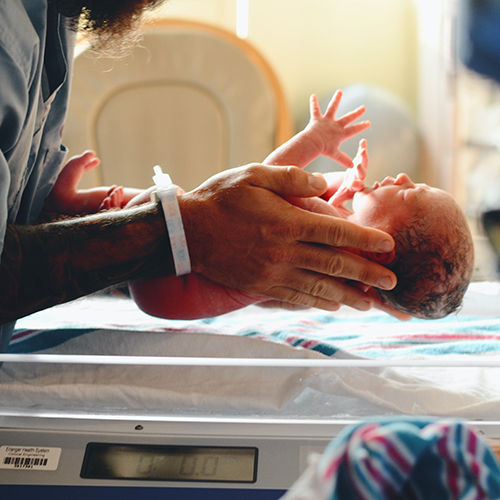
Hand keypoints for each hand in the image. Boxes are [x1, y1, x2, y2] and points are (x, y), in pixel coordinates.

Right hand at [180, 164, 396, 311]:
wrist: (186, 233)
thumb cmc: (220, 199)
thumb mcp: (253, 175)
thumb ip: (292, 178)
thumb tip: (325, 184)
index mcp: (286, 222)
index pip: (336, 233)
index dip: (366, 240)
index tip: (389, 246)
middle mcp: (284, 252)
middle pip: (335, 265)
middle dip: (368, 275)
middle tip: (394, 282)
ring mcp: (273, 273)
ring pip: (319, 288)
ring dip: (349, 296)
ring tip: (371, 303)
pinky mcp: (261, 286)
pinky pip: (296, 298)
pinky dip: (318, 303)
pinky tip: (333, 306)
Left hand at [306, 92, 369, 167]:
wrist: (313, 143)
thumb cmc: (323, 150)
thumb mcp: (334, 155)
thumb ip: (343, 159)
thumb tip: (352, 167)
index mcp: (340, 134)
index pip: (354, 130)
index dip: (361, 126)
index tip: (368, 123)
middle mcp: (335, 125)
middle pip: (348, 118)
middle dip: (356, 113)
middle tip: (363, 108)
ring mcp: (327, 121)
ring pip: (333, 108)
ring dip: (336, 100)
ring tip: (339, 92)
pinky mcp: (317, 119)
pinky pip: (315, 109)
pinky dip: (313, 103)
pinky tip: (312, 96)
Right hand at [328, 139, 368, 206]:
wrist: (350, 185)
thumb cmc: (344, 192)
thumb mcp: (338, 198)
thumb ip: (334, 202)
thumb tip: (329, 207)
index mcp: (355, 187)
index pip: (357, 187)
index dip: (356, 186)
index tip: (354, 185)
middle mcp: (360, 178)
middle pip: (362, 174)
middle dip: (360, 170)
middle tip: (358, 166)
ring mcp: (360, 169)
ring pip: (364, 163)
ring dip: (363, 157)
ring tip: (362, 150)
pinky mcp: (359, 161)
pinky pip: (362, 154)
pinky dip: (362, 148)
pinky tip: (363, 141)